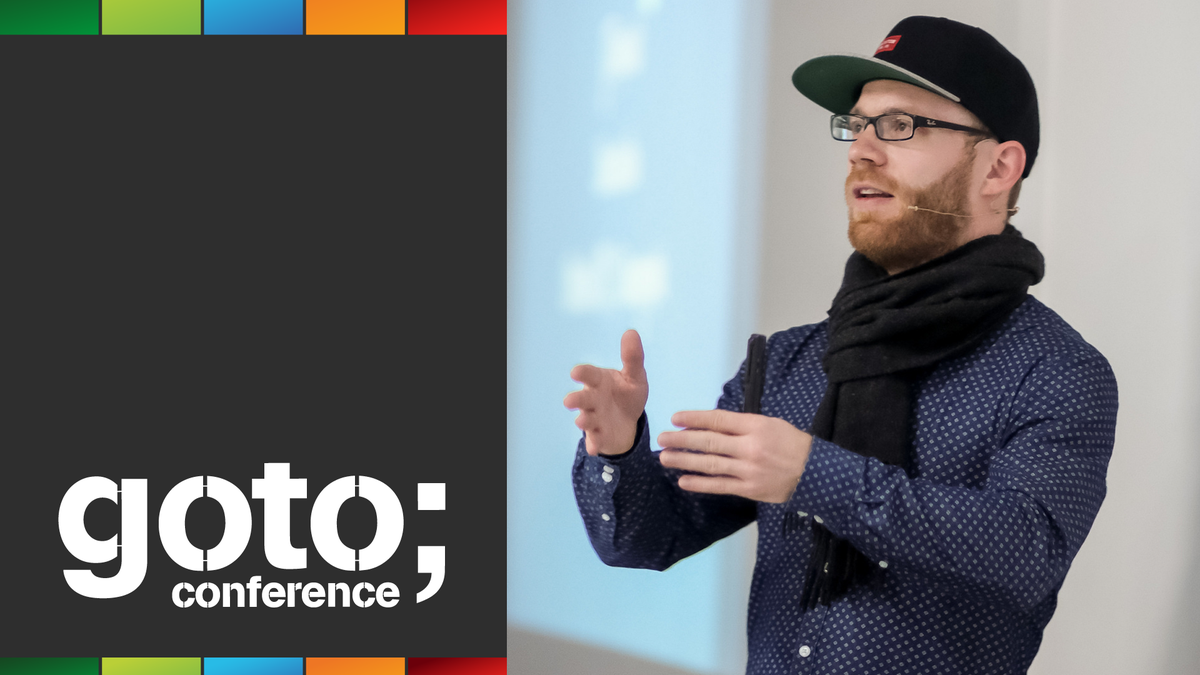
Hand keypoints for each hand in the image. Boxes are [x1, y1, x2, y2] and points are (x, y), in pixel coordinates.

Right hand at [563, 329, 649, 456]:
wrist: (628, 419)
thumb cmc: (627, 392)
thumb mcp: (635, 376)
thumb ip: (632, 357)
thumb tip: (631, 332)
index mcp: (599, 381)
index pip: (588, 375)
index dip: (582, 374)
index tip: (575, 373)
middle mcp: (593, 399)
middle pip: (582, 399)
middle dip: (576, 400)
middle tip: (569, 401)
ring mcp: (595, 418)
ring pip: (586, 419)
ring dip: (583, 420)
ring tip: (581, 422)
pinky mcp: (600, 435)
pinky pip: (596, 440)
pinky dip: (594, 444)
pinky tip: (594, 448)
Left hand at [657, 409, 812, 502]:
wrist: (814, 473)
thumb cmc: (791, 443)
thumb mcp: (770, 424)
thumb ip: (742, 425)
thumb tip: (710, 425)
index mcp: (755, 426)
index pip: (718, 420)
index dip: (694, 418)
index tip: (675, 418)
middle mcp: (749, 447)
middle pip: (709, 442)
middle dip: (682, 440)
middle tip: (662, 438)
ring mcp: (748, 470)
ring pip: (710, 464)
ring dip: (684, 461)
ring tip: (664, 458)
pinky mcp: (749, 490)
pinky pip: (720, 486)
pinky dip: (700, 484)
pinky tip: (683, 480)